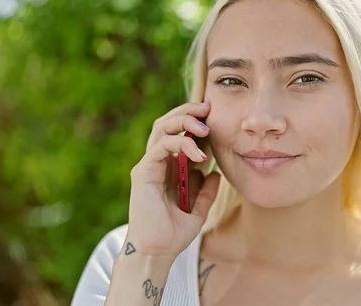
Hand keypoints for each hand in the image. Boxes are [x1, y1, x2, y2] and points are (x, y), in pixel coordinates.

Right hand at [125, 102, 219, 257]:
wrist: (157, 252)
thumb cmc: (173, 233)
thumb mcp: (199, 210)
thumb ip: (207, 191)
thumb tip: (217, 174)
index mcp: (168, 168)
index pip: (178, 132)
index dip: (195, 121)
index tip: (216, 117)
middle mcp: (157, 162)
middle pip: (167, 123)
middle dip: (188, 111)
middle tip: (209, 108)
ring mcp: (149, 165)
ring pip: (162, 128)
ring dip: (184, 120)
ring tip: (205, 126)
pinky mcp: (144, 172)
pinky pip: (161, 146)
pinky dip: (182, 144)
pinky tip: (200, 154)